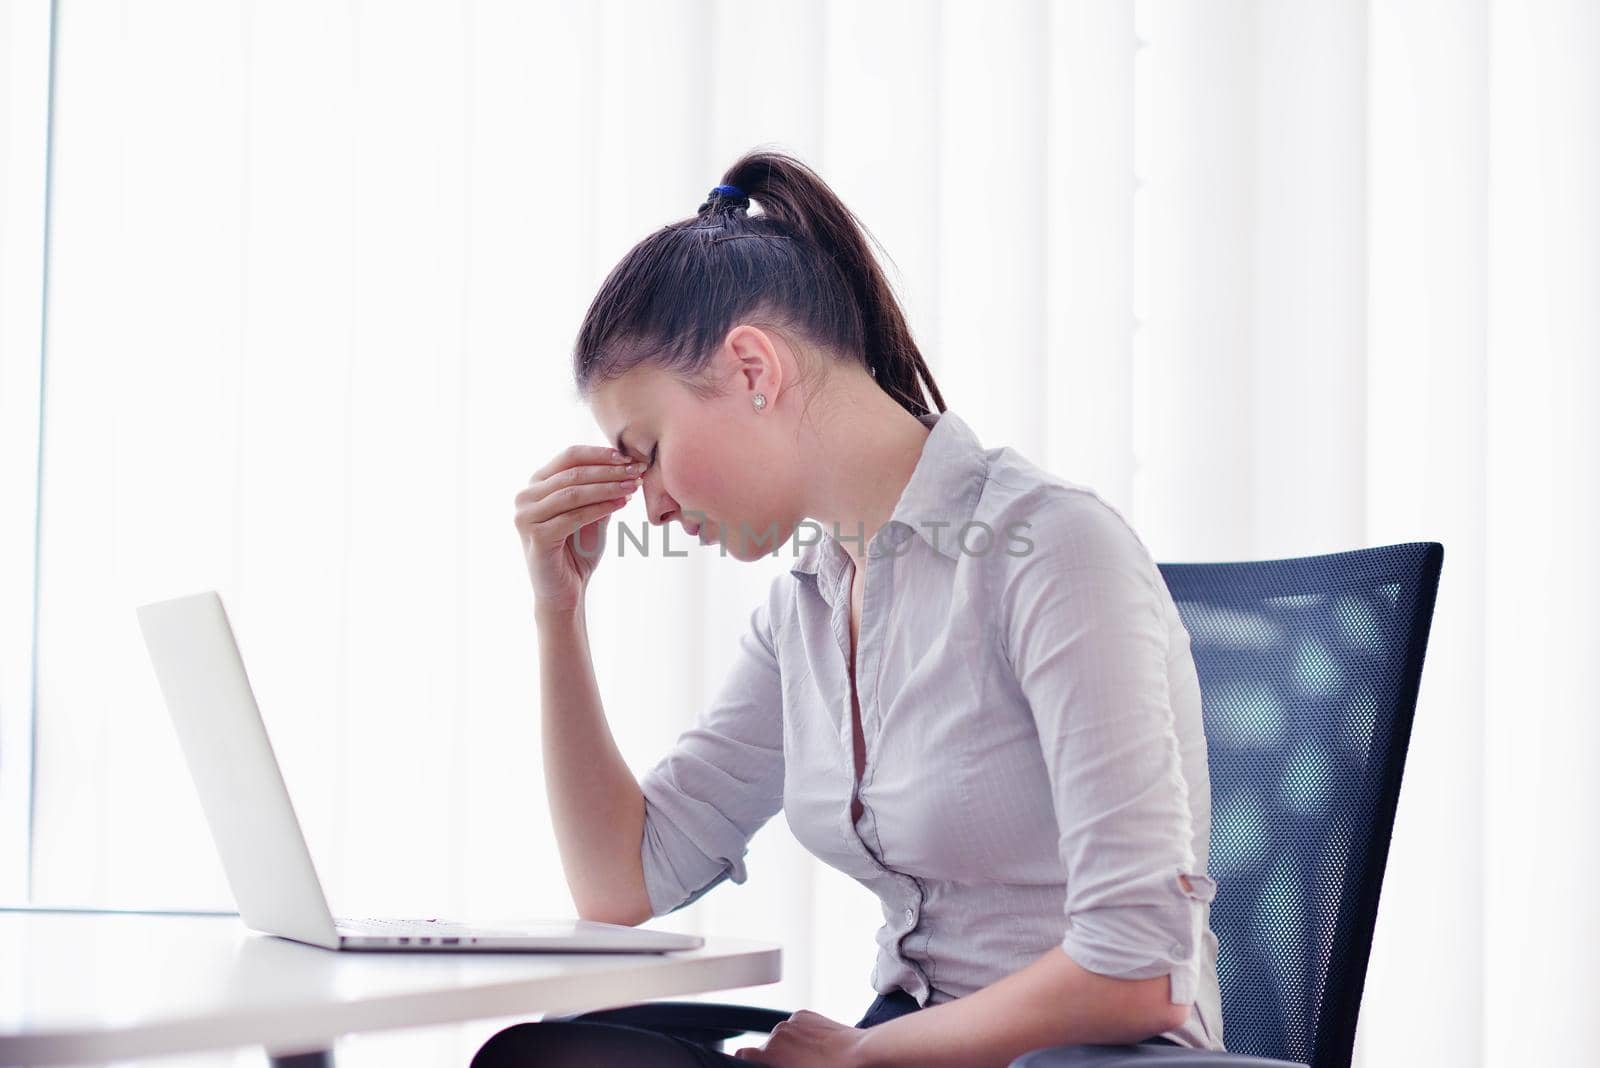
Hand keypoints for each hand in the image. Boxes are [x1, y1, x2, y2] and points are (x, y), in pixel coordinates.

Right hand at [513, 444, 641, 613]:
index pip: (569, 457)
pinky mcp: (535, 536)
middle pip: (573, 473)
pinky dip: (600, 508)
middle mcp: (525, 497)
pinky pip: (573, 516)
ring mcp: (526, 517)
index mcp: (536, 485)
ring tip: (633, 486)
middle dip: (609, 470)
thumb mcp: (591, 513)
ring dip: (608, 487)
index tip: (628, 457)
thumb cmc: (578, 552)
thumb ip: (600, 489)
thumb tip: (626, 463)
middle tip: (636, 470)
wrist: (565, 593)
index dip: (600, 454)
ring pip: (573, 492)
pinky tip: (622, 504)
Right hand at [732, 1010, 869, 1067]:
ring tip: (809, 1059)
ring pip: (781, 1036)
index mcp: (771, 1052)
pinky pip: (794, 1026)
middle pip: (766, 1047)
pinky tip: (815, 1047)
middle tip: (794, 1067)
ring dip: (789, 1047)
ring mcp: (791, 1022)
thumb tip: (770, 1060)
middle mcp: (777, 1033)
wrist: (859, 1054)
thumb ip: (776, 1065)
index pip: (743, 1054)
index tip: (752, 1064)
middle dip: (775, 1058)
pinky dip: (800, 1035)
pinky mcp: (804, 1014)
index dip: (747, 1061)